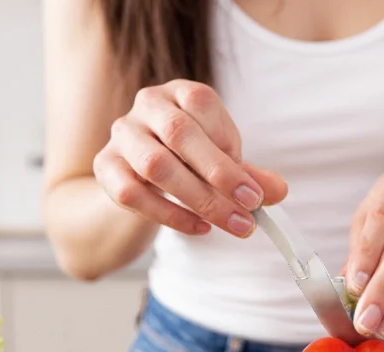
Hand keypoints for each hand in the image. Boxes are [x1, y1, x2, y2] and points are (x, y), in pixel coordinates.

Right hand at [93, 80, 287, 236]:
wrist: (136, 178)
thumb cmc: (187, 162)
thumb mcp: (222, 163)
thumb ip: (249, 175)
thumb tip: (278, 190)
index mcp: (179, 93)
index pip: (201, 103)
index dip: (229, 142)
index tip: (254, 183)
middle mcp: (147, 105)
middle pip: (179, 133)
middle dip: (220, 174)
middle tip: (251, 207)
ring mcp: (122, 135)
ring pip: (155, 164)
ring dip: (198, 198)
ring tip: (231, 223)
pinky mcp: (105, 167)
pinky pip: (133, 193)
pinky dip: (170, 215)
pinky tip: (200, 227)